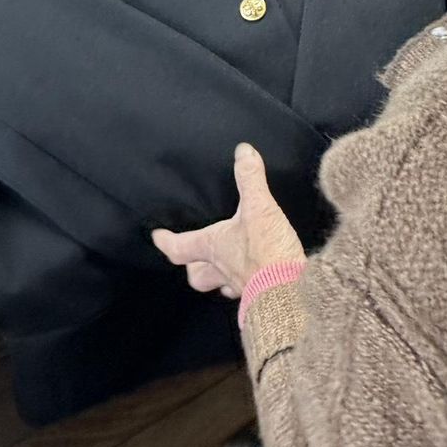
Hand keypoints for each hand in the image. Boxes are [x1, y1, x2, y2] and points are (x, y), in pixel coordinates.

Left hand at [152, 143, 304, 298]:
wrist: (289, 292)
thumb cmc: (266, 251)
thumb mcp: (260, 208)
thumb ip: (250, 179)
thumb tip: (243, 151)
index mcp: (213, 247)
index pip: (179, 247)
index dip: (166, 241)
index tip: (158, 236)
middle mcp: (221, 269)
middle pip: (197, 276)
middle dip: (193, 268)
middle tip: (194, 260)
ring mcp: (241, 286)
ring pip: (220, 285)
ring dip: (219, 278)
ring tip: (226, 267)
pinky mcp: (261, 295)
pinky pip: (247, 291)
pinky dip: (247, 283)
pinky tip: (255, 276)